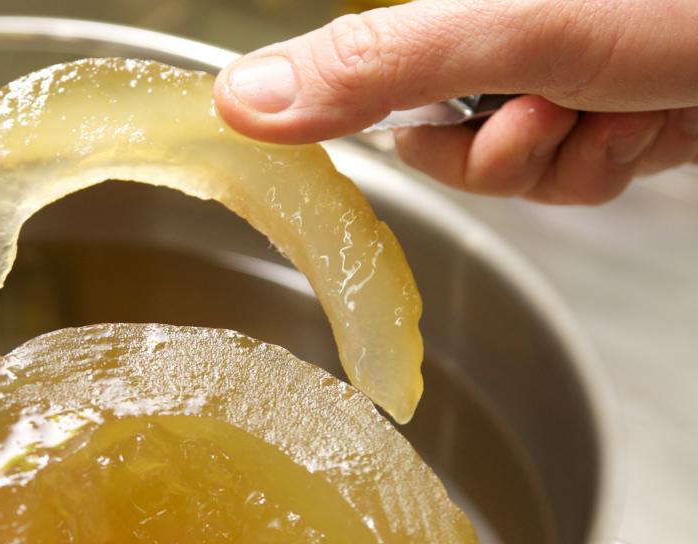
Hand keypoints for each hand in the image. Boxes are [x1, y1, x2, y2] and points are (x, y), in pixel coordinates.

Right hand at [214, 0, 697, 203]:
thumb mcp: (510, 28)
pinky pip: (555, 173)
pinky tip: (637, 125)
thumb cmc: (677, 4)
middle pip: (430, 130)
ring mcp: (544, 66)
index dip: (375, 109)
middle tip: (550, 109)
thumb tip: (243, 100)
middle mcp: (491, 26)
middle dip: (495, 147)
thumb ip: (374, 66)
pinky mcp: (592, 105)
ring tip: (610, 109)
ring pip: (496, 163)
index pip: (361, 66)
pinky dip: (596, 168)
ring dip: (556, 161)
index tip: (418, 122)